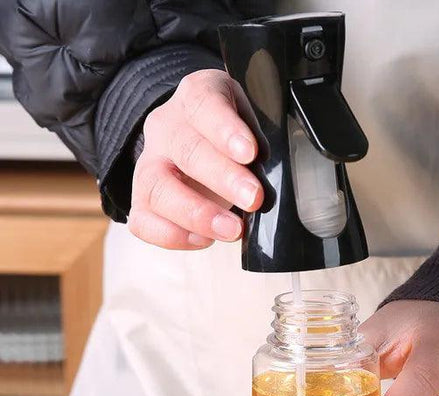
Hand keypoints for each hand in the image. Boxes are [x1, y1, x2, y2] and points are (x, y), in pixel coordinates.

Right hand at [128, 69, 262, 249]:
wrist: (199, 143)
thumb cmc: (232, 136)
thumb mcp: (254, 123)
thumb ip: (263, 142)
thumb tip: (281, 177)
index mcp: (196, 98)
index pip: (204, 104)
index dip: (226, 129)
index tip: (250, 153)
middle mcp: (167, 128)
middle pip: (186, 150)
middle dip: (223, 178)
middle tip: (253, 198)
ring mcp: (150, 164)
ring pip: (158, 188)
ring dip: (198, 214)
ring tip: (233, 230)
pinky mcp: (142, 199)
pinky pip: (144, 221)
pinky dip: (173, 235)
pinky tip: (204, 240)